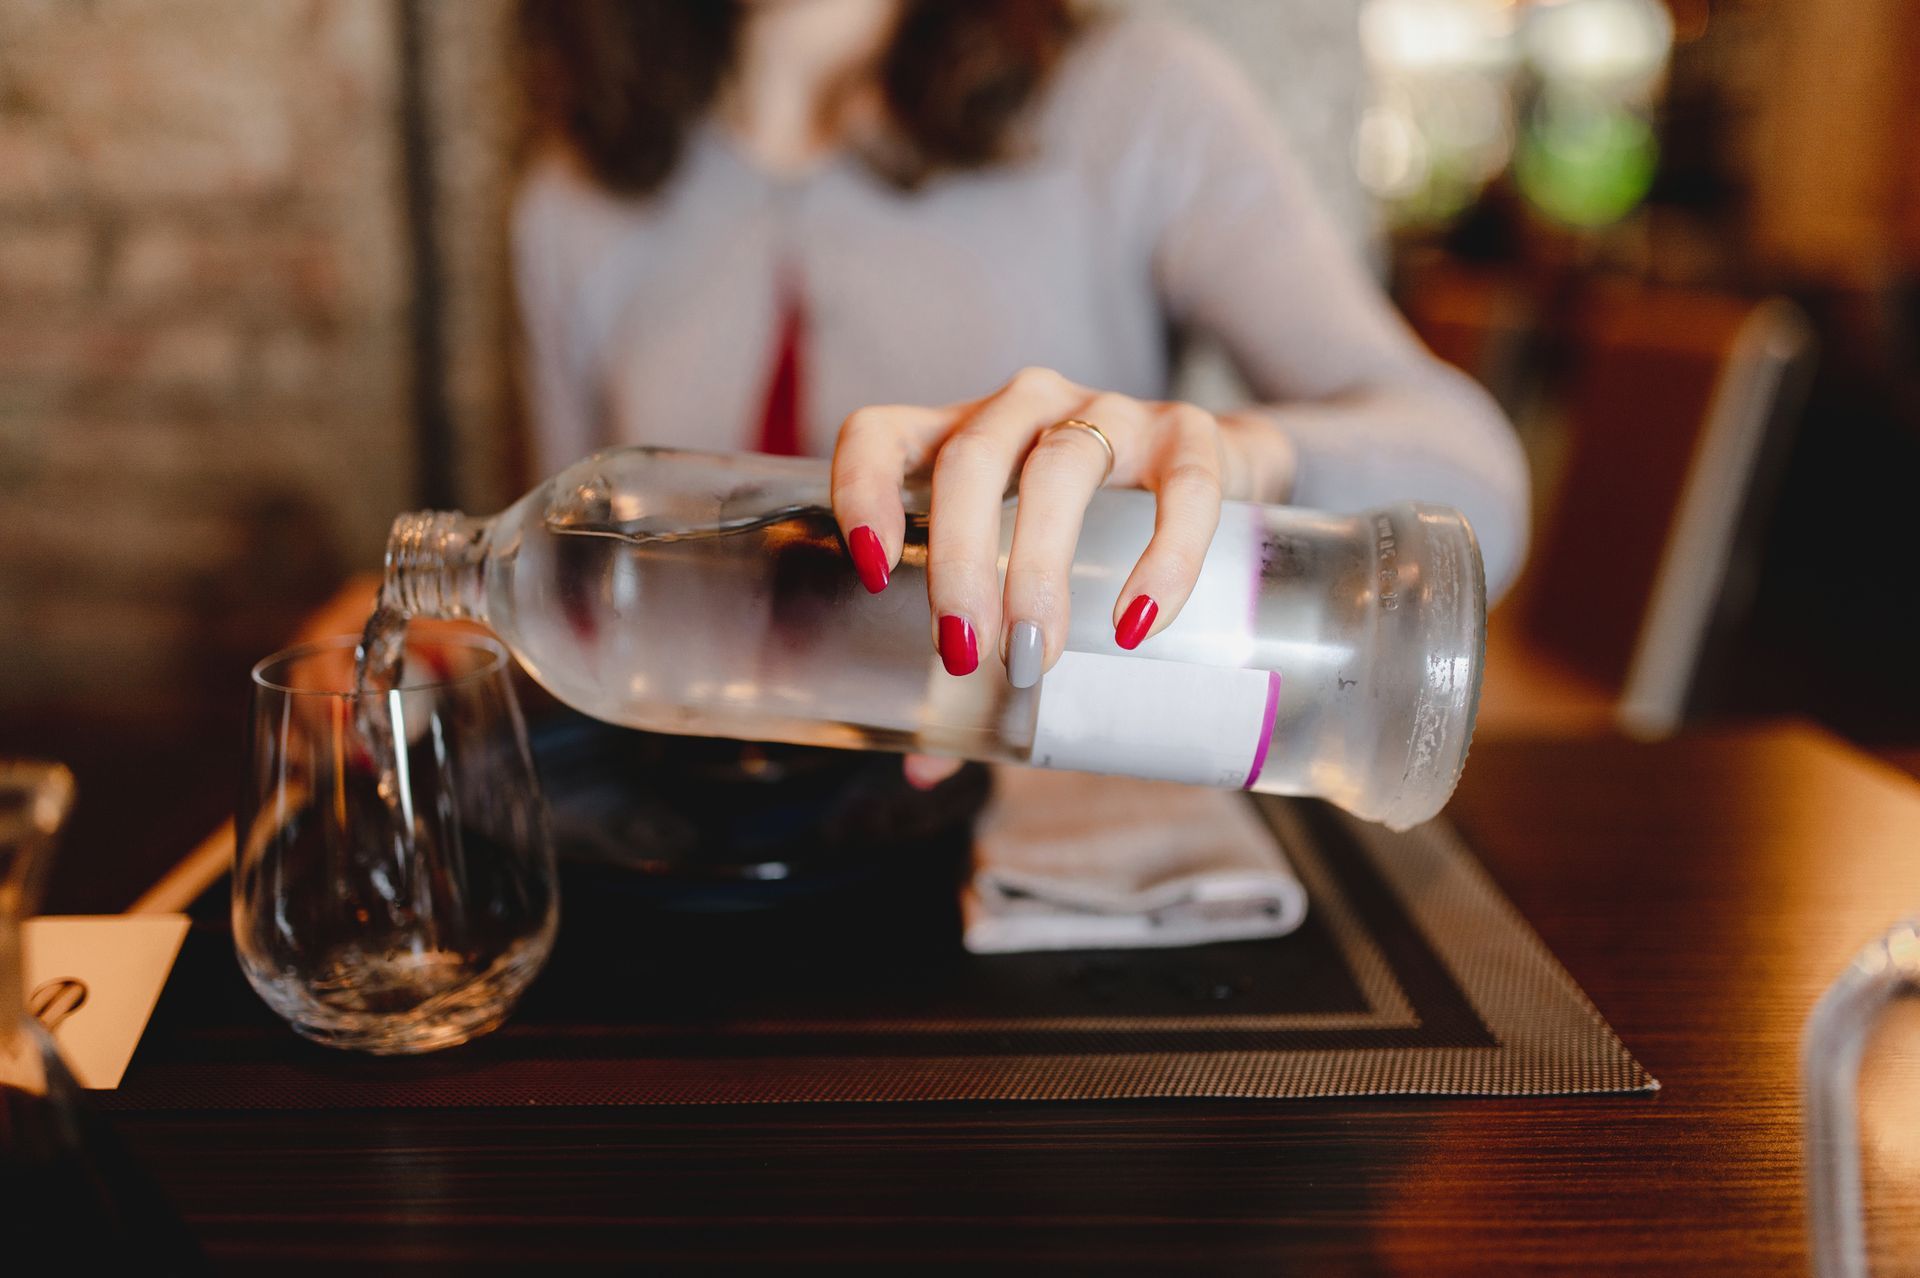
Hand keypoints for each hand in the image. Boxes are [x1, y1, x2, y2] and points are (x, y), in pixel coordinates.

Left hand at [831, 367, 1295, 683]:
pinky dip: (1162, 558)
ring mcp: (1107, 411)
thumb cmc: (1093, 536)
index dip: (861, 487)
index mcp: (958, 438)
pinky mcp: (1189, 433)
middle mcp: (1022, 408)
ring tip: (1035, 653)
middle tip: (963, 653)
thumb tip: (923, 769)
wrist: (1224, 471)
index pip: (880, 432)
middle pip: (971, 460)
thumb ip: (978, 665)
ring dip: (1038, 566)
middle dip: (959, 560)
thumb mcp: (1024, 582)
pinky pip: (1181, 488)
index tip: (874, 569)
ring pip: (1060, 467)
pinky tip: (1138, 622)